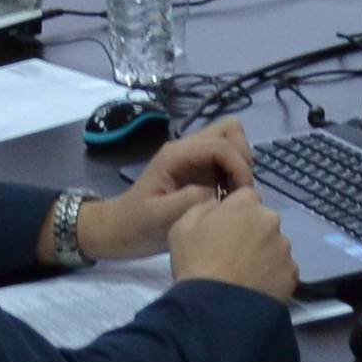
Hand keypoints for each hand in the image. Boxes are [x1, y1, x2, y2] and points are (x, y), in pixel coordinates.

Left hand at [74, 119, 251, 260]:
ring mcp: (194, 158)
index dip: (238, 166)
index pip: (220, 144)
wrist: (120, 230)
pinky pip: (226, 160)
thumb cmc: (137, 224)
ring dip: (240, 166)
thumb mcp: (161, 217)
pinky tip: (226, 200)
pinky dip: (235, 175)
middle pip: (229, 130)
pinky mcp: (200, 171)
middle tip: (239, 191)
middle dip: (242, 158)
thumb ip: (190, 200)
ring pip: (230, 143)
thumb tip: (219, 193)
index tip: (241, 196)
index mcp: (176, 154)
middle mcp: (187, 149)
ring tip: (234, 196)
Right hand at [161, 185, 297, 301]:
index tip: (224, 228)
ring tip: (245, 275)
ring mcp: (284, 249)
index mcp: (245, 204)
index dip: (234, 211)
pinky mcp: (292, 275)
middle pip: (263, 220)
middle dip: (252, 231)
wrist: (216, 309)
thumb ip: (203, 207)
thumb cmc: (196, 262)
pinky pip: (282, 270)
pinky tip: (256, 288)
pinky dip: (272, 276)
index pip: (245, 196)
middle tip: (233, 253)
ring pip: (274, 245)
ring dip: (263, 253)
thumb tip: (218, 206)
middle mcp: (271, 221)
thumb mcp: (182, 226)